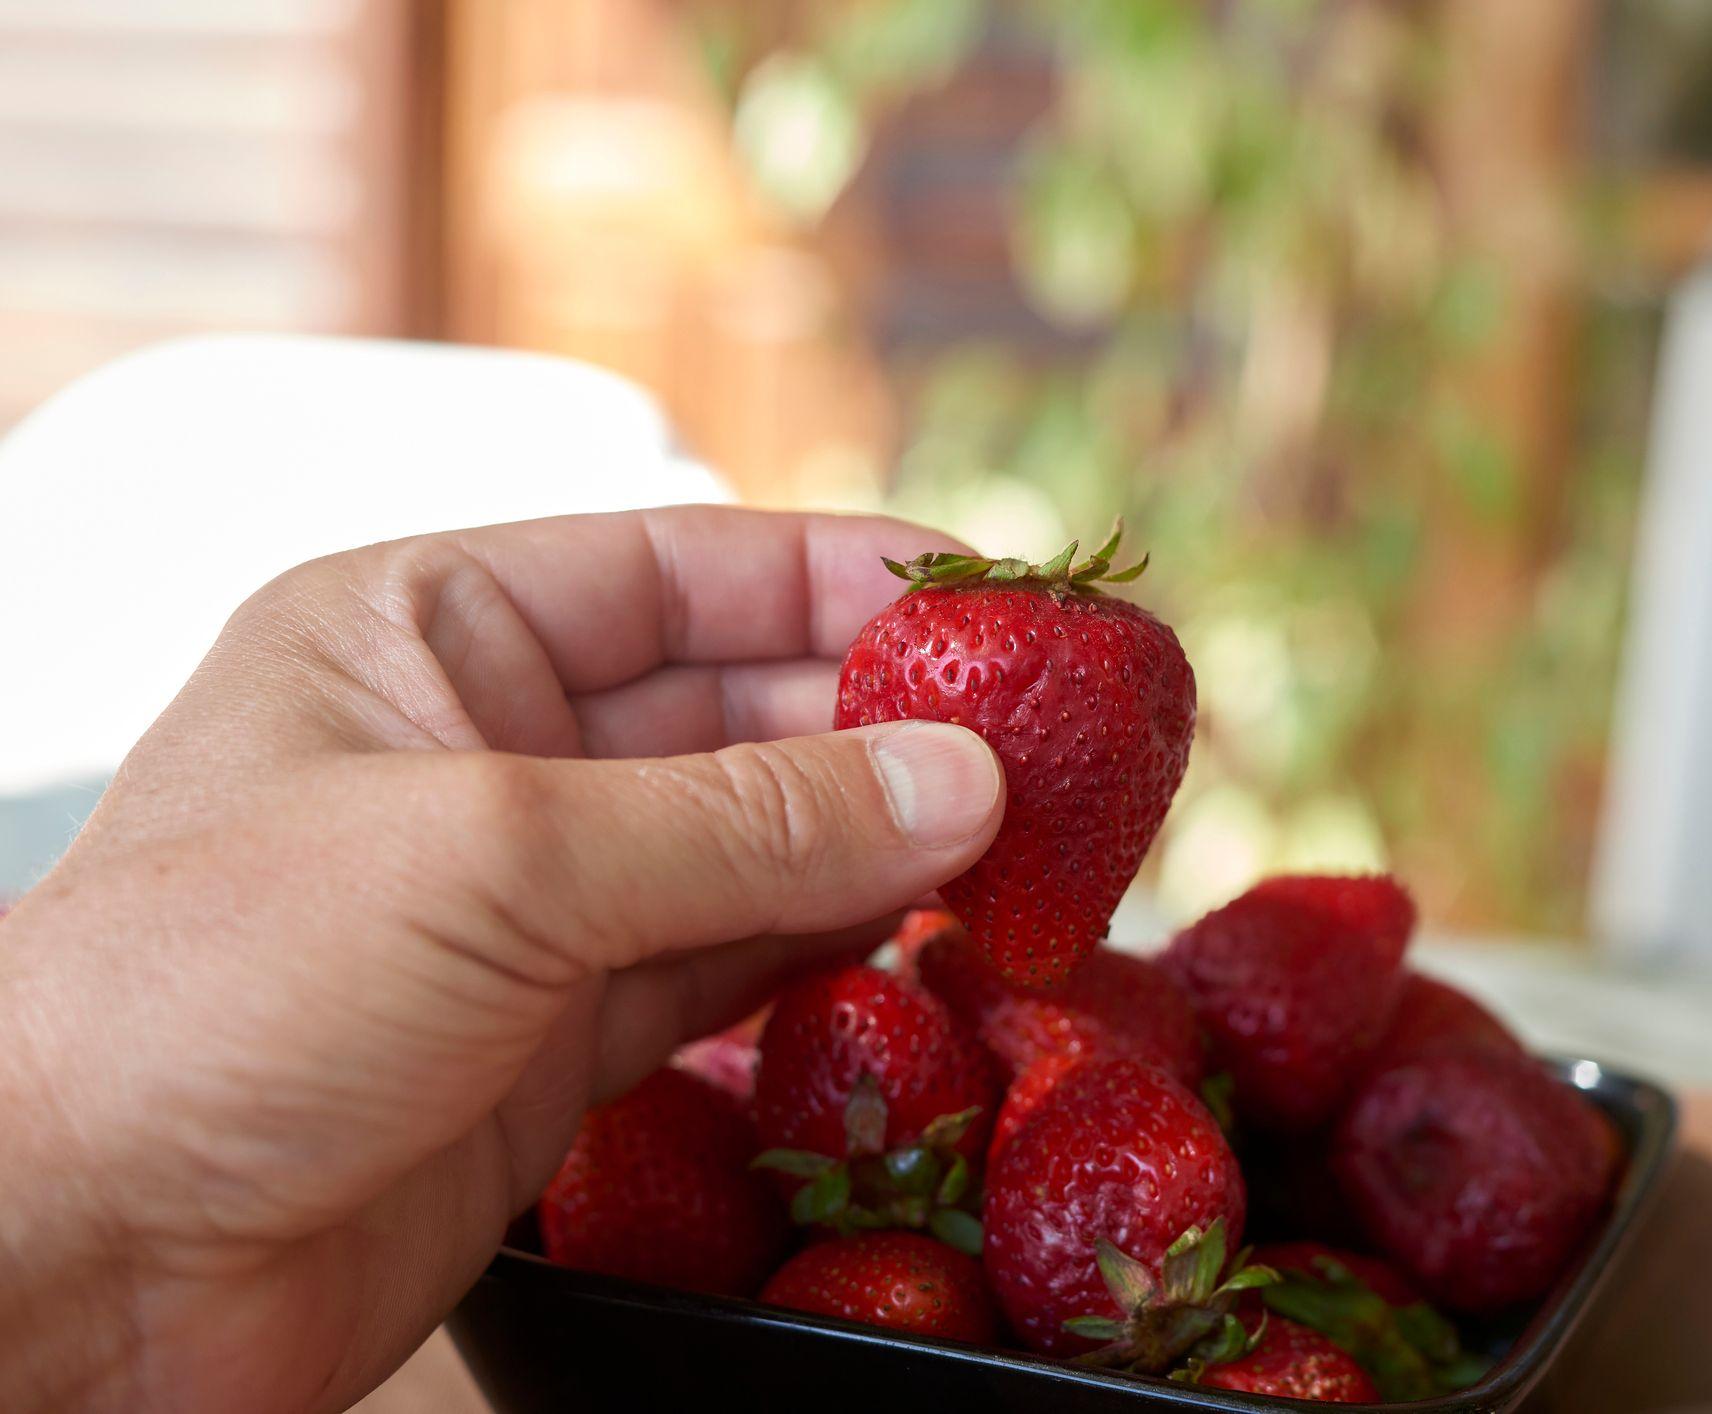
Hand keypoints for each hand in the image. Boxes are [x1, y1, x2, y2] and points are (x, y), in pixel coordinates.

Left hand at [0, 507, 1003, 1412]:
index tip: (996, 600)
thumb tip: (962, 782)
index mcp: (427, 629)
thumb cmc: (213, 993)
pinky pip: (730, 968)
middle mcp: (485, 748)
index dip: (842, 575)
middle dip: (887, 725)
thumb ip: (748, 824)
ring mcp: (529, 902)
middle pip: (737, 707)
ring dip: (883, 847)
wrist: (74, 1267)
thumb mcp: (497, 860)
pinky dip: (832, 956)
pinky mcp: (559, 1039)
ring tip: (1028, 846)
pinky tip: (931, 943)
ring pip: (752, 846)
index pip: (679, 567)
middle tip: (1050, 747)